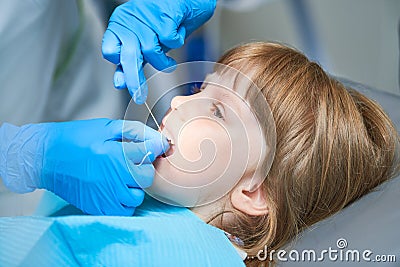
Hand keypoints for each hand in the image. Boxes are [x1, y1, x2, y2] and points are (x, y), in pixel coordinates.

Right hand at [0, 119, 168, 215]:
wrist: (45, 158)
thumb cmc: (74, 139)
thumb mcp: (105, 127)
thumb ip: (134, 132)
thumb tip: (159, 139)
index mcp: (116, 154)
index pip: (151, 152)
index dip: (155, 147)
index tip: (153, 145)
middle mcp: (114, 178)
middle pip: (147, 177)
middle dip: (143, 167)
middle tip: (130, 161)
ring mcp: (107, 196)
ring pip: (137, 196)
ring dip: (134, 186)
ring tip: (120, 177)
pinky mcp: (99, 207)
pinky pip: (124, 210)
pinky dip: (124, 202)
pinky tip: (114, 190)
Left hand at [102, 0, 216, 103]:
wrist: (187, 0)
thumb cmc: (166, 22)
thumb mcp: (145, 43)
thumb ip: (132, 61)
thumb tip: (120, 82)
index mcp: (121, 25)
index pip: (109, 50)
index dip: (118, 65)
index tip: (123, 81)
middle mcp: (130, 19)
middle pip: (128, 56)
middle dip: (134, 79)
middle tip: (139, 95)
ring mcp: (146, 15)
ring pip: (152, 51)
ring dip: (164, 60)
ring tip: (169, 56)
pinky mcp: (164, 13)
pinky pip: (169, 40)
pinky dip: (177, 41)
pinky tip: (177, 33)